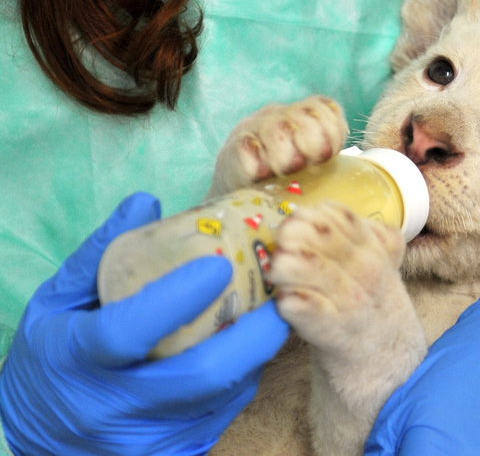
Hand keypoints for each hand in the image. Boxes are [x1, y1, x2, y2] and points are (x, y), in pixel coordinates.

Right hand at [0, 193, 288, 455]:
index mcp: (79, 359)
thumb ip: (99, 254)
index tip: (219, 264)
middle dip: (253, 333)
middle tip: (280, 292)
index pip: (131, 330)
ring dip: (257, 350)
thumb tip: (146, 201)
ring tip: (276, 310)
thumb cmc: (51, 363)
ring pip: (226, 394)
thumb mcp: (57, 305)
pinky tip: (252, 345)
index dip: (177, 297)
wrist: (48, 439)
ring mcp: (154, 436)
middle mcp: (120, 406)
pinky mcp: (181, 449)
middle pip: (204, 374)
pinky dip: (245, 374)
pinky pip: (226, 410)